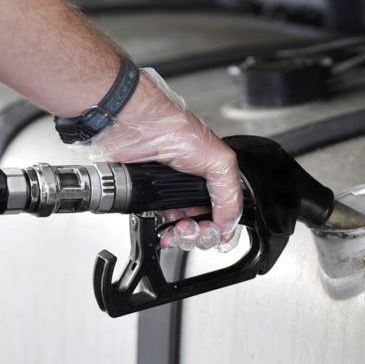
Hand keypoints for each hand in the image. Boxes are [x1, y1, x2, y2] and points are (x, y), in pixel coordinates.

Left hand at [86, 68, 241, 250]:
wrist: (134, 127)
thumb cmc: (172, 129)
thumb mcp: (218, 159)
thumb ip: (230, 193)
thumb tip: (228, 224)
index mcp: (213, 175)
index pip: (225, 212)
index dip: (220, 227)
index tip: (212, 232)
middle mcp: (193, 184)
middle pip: (203, 225)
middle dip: (199, 234)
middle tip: (190, 229)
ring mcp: (171, 191)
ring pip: (182, 228)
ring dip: (182, 236)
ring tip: (177, 230)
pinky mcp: (149, 196)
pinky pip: (159, 223)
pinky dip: (163, 231)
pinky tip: (164, 229)